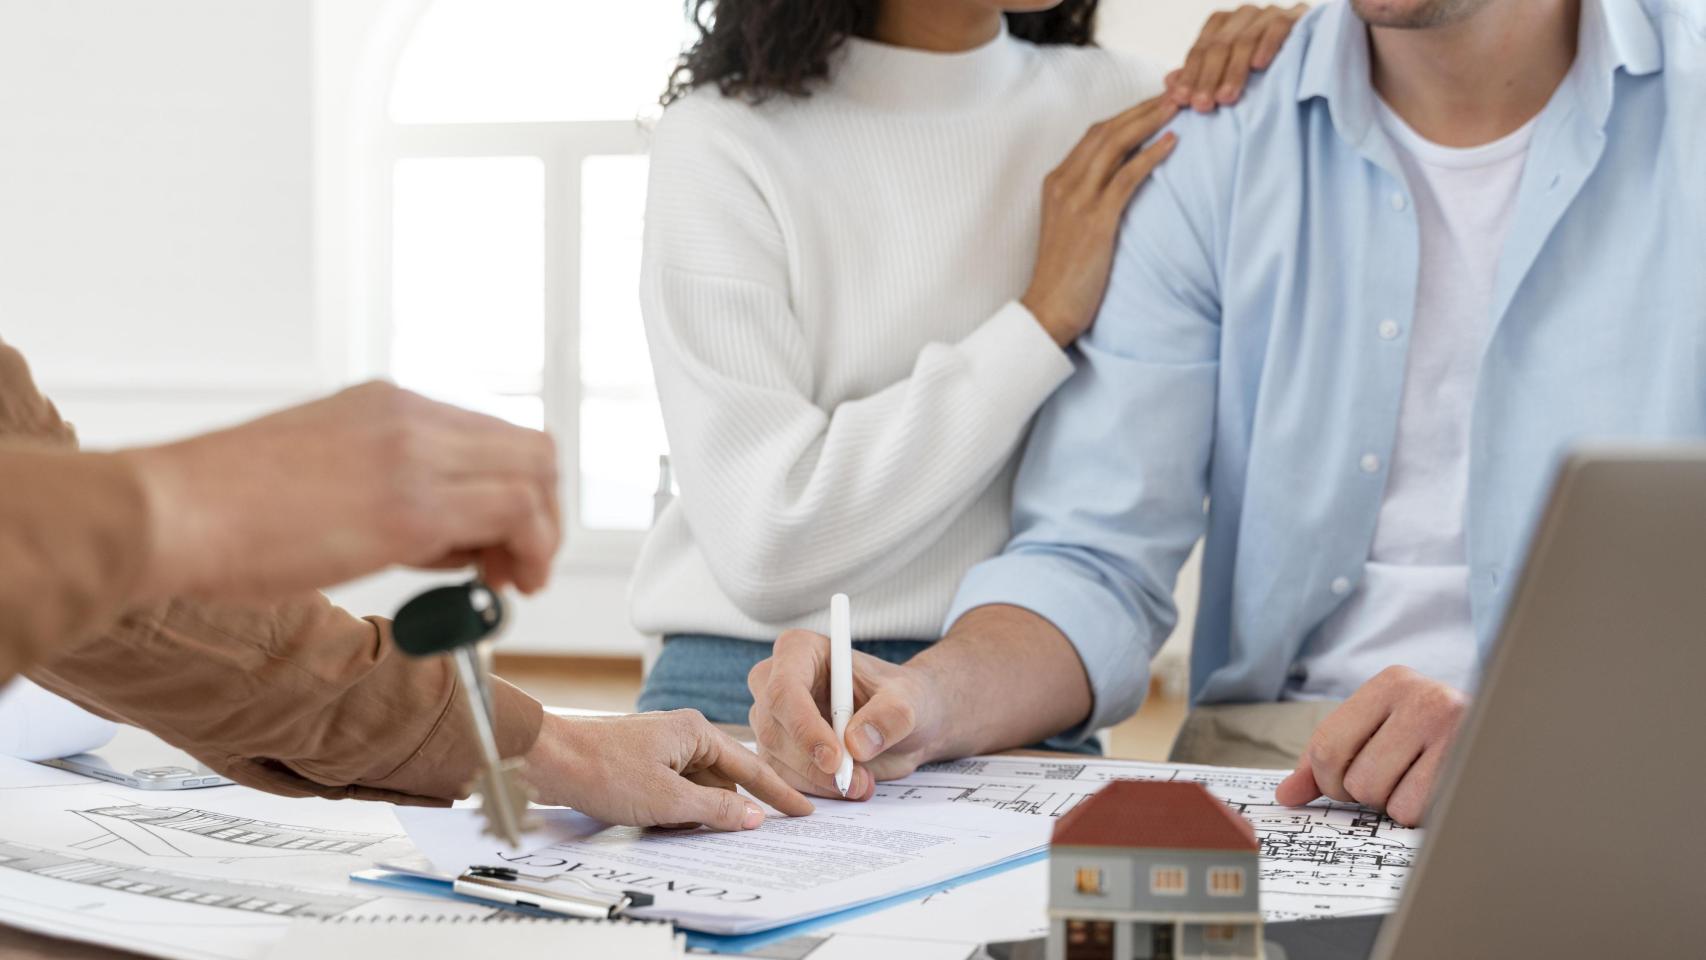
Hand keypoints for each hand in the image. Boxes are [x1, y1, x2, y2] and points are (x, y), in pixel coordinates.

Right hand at [120, 382, 560, 600]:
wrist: (167, 512)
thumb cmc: (222, 510)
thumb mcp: (321, 473)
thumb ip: (386, 489)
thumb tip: (444, 539)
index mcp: (385, 404)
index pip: (492, 436)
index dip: (515, 492)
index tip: (500, 543)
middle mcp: (410, 416)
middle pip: (530, 449)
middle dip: (542, 514)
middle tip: (517, 568)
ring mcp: (415, 455)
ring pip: (534, 474)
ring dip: (540, 536)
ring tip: (509, 582)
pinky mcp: (412, 505)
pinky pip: (513, 512)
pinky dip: (530, 550)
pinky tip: (499, 585)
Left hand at [523, 710, 813, 829]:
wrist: (548, 760)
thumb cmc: (601, 769)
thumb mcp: (668, 799)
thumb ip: (716, 809)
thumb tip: (752, 818)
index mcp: (696, 731)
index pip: (751, 767)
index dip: (779, 792)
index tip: (803, 810)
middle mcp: (683, 734)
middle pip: (725, 778)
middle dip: (731, 806)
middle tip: (753, 826)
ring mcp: (662, 748)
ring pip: (698, 787)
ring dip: (699, 811)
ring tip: (692, 826)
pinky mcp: (643, 763)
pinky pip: (676, 790)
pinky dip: (678, 810)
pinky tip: (667, 823)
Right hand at [747, 630, 947, 799]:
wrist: (902, 725)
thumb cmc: (901, 699)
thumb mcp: (908, 701)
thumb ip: (889, 716)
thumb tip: (856, 743)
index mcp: (800, 651)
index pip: (785, 689)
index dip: (805, 728)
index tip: (835, 759)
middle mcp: (774, 682)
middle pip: (774, 729)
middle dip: (813, 764)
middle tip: (857, 781)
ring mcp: (770, 719)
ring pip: (775, 760)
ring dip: (819, 782)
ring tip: (863, 781)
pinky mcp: (775, 751)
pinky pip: (780, 780)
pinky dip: (812, 792)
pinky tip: (847, 787)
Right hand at [1022, 96, 1179, 346]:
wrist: (1048, 308)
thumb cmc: (1065, 274)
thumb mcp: (1072, 227)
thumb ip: (1088, 200)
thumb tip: (1121, 184)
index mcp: (1056, 182)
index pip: (1094, 134)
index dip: (1126, 114)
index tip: (1154, 102)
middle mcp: (1063, 183)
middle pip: (1106, 131)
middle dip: (1142, 108)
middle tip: (1174, 91)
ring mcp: (1077, 201)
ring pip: (1115, 145)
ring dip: (1149, 121)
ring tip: (1179, 106)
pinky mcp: (1095, 220)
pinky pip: (1126, 177)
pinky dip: (1150, 156)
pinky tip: (1171, 142)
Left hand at [1166, 4, 1308, 110]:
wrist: (1312, 54)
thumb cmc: (1263, 72)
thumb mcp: (1228, 75)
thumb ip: (1201, 75)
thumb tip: (1168, 83)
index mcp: (1223, 25)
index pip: (1200, 49)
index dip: (1189, 76)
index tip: (1180, 102)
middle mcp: (1243, 15)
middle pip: (1219, 46)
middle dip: (1208, 78)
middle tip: (1201, 106)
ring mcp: (1269, 13)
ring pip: (1244, 40)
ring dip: (1234, 71)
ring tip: (1226, 98)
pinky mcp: (1297, 16)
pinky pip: (1278, 28)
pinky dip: (1267, 45)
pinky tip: (1259, 66)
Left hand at [1274, 666, 1468, 826]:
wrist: (1512, 731)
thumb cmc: (1432, 739)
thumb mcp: (1379, 731)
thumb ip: (1327, 759)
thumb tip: (1285, 794)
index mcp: (1391, 683)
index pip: (1327, 745)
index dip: (1326, 780)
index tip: (1341, 785)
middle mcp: (1422, 697)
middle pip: (1353, 779)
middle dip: (1364, 794)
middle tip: (1391, 780)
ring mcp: (1453, 729)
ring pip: (1384, 799)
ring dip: (1395, 804)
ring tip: (1420, 780)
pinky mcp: (1472, 764)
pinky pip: (1417, 812)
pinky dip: (1421, 814)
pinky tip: (1440, 790)